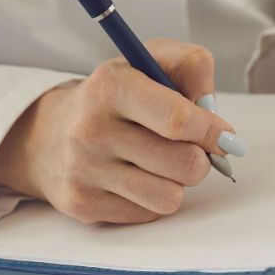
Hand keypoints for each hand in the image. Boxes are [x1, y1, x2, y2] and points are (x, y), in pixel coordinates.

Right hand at [0, 40, 243, 224]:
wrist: (51, 133)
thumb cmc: (117, 96)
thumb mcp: (152, 60)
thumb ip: (193, 69)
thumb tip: (221, 127)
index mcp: (110, 86)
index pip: (178, 120)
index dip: (212, 131)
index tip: (224, 135)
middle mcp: (90, 129)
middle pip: (184, 163)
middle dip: (200, 158)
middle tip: (190, 147)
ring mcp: (83, 170)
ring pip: (170, 196)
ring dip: (176, 181)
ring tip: (160, 162)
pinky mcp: (81, 204)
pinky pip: (148, 214)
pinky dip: (152, 198)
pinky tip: (135, 178)